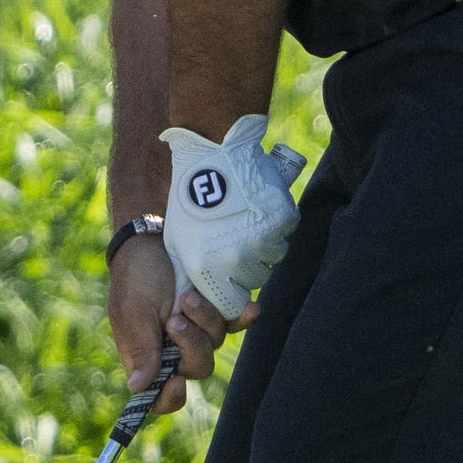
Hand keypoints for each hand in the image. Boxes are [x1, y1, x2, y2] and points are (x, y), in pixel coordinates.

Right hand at [108, 231, 233, 417]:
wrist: (151, 241)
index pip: (161, 396)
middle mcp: (175, 350)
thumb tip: (137, 387)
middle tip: (175, 320)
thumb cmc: (135, 277)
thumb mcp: (132, 310)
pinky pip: (235, 323)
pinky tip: (251, 308)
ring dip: (205, 321)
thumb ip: (140, 346)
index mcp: (148, 357)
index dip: (170, 398)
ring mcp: (199, 331)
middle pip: (196, 369)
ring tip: (189, 296)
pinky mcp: (217, 311)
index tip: (176, 381)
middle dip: (190, 346)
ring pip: (215, 344)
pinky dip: (243, 318)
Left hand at [161, 116, 304, 323]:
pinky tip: (256, 209)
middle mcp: (235, 260)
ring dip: (263, 246)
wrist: (212, 156)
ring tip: (245, 222)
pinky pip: (283, 235)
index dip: (233, 293)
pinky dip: (274, 226)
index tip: (232, 280)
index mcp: (206, 268)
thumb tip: (202, 299)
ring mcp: (261, 241)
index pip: (232, 306)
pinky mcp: (281, 221)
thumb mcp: (179, 242)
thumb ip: (192, 274)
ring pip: (272, 258)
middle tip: (236, 240)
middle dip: (248, 267)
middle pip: (255, 281)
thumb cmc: (190, 200)